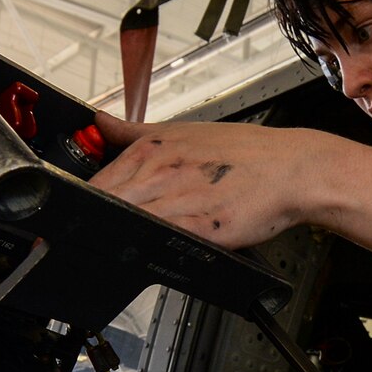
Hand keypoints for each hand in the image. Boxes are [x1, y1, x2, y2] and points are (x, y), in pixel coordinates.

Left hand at [89, 112, 313, 248]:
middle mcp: (162, 171)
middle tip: (84, 239)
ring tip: (113, 247)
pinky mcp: (202, 227)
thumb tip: (100, 121)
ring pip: (128, 222)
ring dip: (115, 236)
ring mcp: (181, 199)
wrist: (292, 169)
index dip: (83, 203)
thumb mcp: (185, 131)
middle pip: (105, 204)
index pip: (97, 181)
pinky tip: (147, 250)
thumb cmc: (248, 155)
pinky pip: (161, 239)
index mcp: (153, 148)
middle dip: (92, 223)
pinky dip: (147, 245)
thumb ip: (135, 132)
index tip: (80, 216)